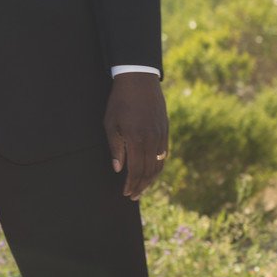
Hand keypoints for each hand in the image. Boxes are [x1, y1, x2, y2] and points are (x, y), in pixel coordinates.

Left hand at [105, 71, 168, 199]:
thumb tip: (118, 170)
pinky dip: (158, 166)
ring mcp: (161, 136)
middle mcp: (152, 140)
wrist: (139, 80)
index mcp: (136, 139)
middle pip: (149, 171)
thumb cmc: (119, 101)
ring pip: (159, 164)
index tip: (126, 194)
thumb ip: (115, 148)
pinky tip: (151, 171)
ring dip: (151, 179)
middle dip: (141, 186)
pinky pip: (164, 154)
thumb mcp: (111, 123)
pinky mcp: (165, 130)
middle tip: (133, 196)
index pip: (136, 170)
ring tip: (142, 187)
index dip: (132, 184)